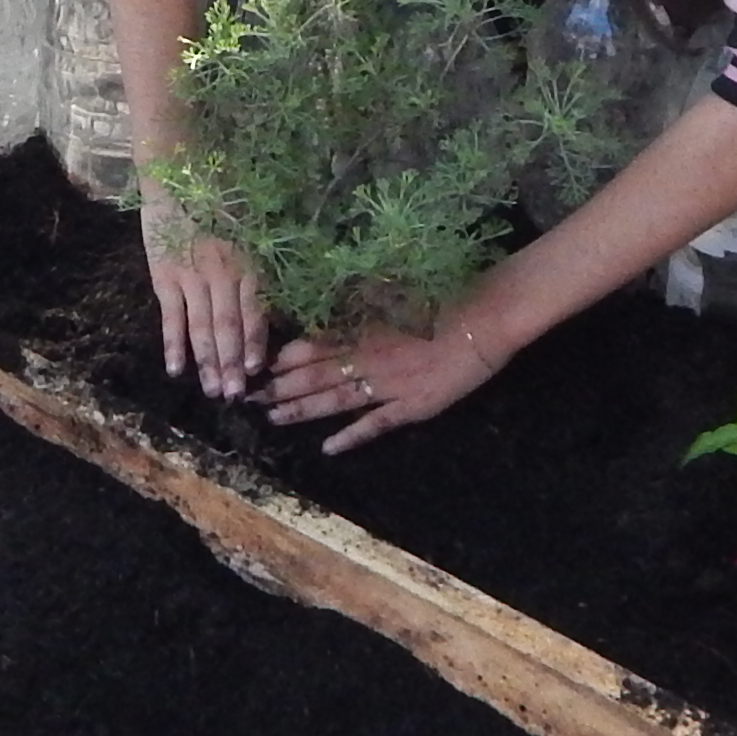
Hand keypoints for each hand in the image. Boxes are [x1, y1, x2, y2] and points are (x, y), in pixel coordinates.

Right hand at [144, 196, 269, 400]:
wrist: (177, 172)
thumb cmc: (219, 198)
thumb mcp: (250, 227)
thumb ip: (258, 262)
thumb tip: (272, 298)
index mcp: (247, 262)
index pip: (255, 311)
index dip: (256, 343)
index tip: (259, 371)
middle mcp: (223, 273)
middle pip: (229, 327)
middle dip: (233, 364)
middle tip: (235, 396)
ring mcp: (192, 276)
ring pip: (203, 327)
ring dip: (208, 362)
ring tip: (211, 391)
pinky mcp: (165, 275)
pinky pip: (171, 317)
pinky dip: (173, 344)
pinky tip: (176, 369)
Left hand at [261, 312, 516, 451]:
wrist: (485, 318)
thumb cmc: (444, 293)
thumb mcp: (395, 287)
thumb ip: (361, 297)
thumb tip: (328, 295)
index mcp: (364, 328)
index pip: (313, 346)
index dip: (284, 358)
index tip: (258, 366)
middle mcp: (369, 359)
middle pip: (316, 377)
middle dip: (281, 389)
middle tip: (250, 401)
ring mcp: (389, 387)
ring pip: (336, 402)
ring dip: (304, 412)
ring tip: (275, 420)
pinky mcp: (413, 407)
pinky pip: (376, 425)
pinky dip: (351, 437)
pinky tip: (328, 448)